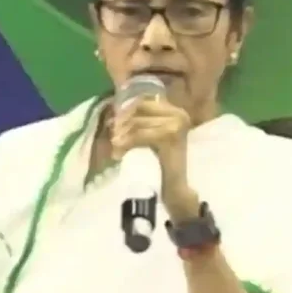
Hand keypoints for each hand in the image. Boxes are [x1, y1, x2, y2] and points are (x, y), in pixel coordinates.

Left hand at [110, 96, 200, 220]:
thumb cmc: (164, 165)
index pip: (143, 102)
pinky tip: (118, 153)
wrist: (178, 190)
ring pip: (138, 124)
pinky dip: (126, 143)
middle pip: (140, 110)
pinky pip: (140, 135)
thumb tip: (114, 116)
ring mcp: (176, 125)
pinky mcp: (170, 138)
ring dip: (122, 135)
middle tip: (112, 137)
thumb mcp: (152, 138)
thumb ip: (140, 124)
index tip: (112, 123)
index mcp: (176, 111)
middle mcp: (179, 114)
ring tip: (115, 146)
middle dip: (122, 123)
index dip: (125, 111)